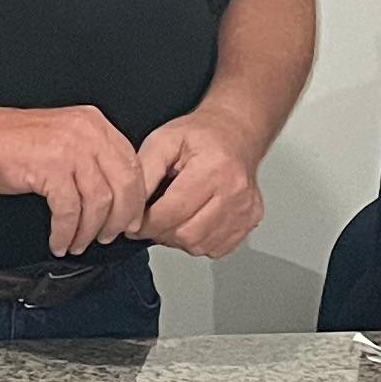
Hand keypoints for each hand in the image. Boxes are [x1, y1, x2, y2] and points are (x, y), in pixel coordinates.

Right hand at [0, 105, 146, 256]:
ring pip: (99, 202)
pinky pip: (69, 211)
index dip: (136, 199)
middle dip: (119, 219)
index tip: (131, 219)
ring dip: (89, 231)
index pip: (132, 164)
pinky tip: (59, 241)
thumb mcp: (62, 139)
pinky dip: (65, 233)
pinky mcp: (51, 168)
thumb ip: (91, 157)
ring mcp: (70, 149)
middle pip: (123, 184)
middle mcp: (87, 132)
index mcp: (94, 124)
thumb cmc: (10, 143)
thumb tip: (114, 193)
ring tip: (78, 243)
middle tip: (109, 236)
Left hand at [132, 116, 265, 258]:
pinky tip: (191, 221)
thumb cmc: (200, 136)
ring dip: (178, 239)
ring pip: (200, 246)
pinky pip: (215, 248)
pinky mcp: (250, 221)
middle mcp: (235, 191)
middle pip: (186, 235)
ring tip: (172, 217)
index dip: (146, 224)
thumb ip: (144, 174)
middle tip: (151, 220)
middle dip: (160, 233)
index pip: (172, 212)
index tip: (134, 223)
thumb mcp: (162, 141)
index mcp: (213, 168)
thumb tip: (130, 210)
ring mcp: (246, 209)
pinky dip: (197, 242)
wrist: (236, 133)